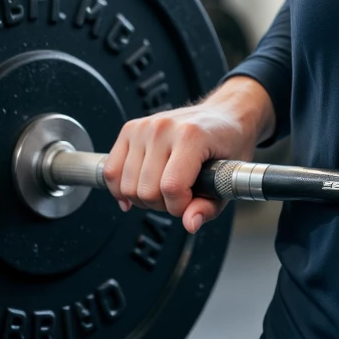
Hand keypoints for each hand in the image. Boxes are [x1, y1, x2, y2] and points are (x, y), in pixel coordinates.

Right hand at [103, 77, 274, 232]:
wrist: (225, 116)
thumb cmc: (228, 143)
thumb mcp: (227, 179)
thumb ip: (207, 207)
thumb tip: (190, 223)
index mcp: (191, 136)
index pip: (170, 188)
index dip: (179, 206)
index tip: (191, 200)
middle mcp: (164, 128)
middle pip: (145, 190)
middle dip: (162, 204)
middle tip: (178, 195)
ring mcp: (144, 127)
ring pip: (126, 185)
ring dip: (143, 198)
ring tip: (162, 188)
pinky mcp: (130, 129)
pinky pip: (110, 170)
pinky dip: (120, 188)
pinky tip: (138, 189)